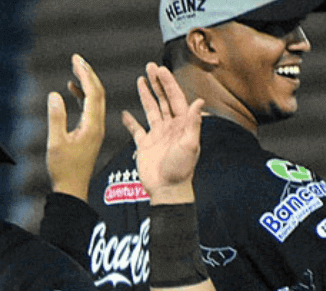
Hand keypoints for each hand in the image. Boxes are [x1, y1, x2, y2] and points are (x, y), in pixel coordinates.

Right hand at [46, 54, 104, 199]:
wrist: (72, 189)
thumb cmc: (64, 170)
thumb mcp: (55, 143)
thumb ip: (56, 117)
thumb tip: (54, 95)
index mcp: (92, 126)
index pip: (93, 92)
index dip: (85, 74)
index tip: (76, 60)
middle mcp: (97, 125)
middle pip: (98, 92)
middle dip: (88, 74)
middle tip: (77, 59)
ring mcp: (95, 129)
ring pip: (95, 100)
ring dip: (86, 83)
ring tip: (75, 69)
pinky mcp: (90, 134)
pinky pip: (90, 109)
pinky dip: (82, 96)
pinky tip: (71, 90)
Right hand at [121, 63, 202, 204]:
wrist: (167, 189)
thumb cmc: (181, 170)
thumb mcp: (190, 144)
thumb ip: (194, 122)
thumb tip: (199, 101)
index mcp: (182, 124)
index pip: (175, 98)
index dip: (168, 83)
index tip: (161, 69)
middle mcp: (170, 127)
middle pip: (163, 99)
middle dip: (157, 83)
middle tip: (150, 67)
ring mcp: (157, 135)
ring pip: (151, 110)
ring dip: (146, 95)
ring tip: (141, 80)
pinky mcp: (144, 145)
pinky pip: (136, 130)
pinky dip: (130, 122)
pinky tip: (125, 113)